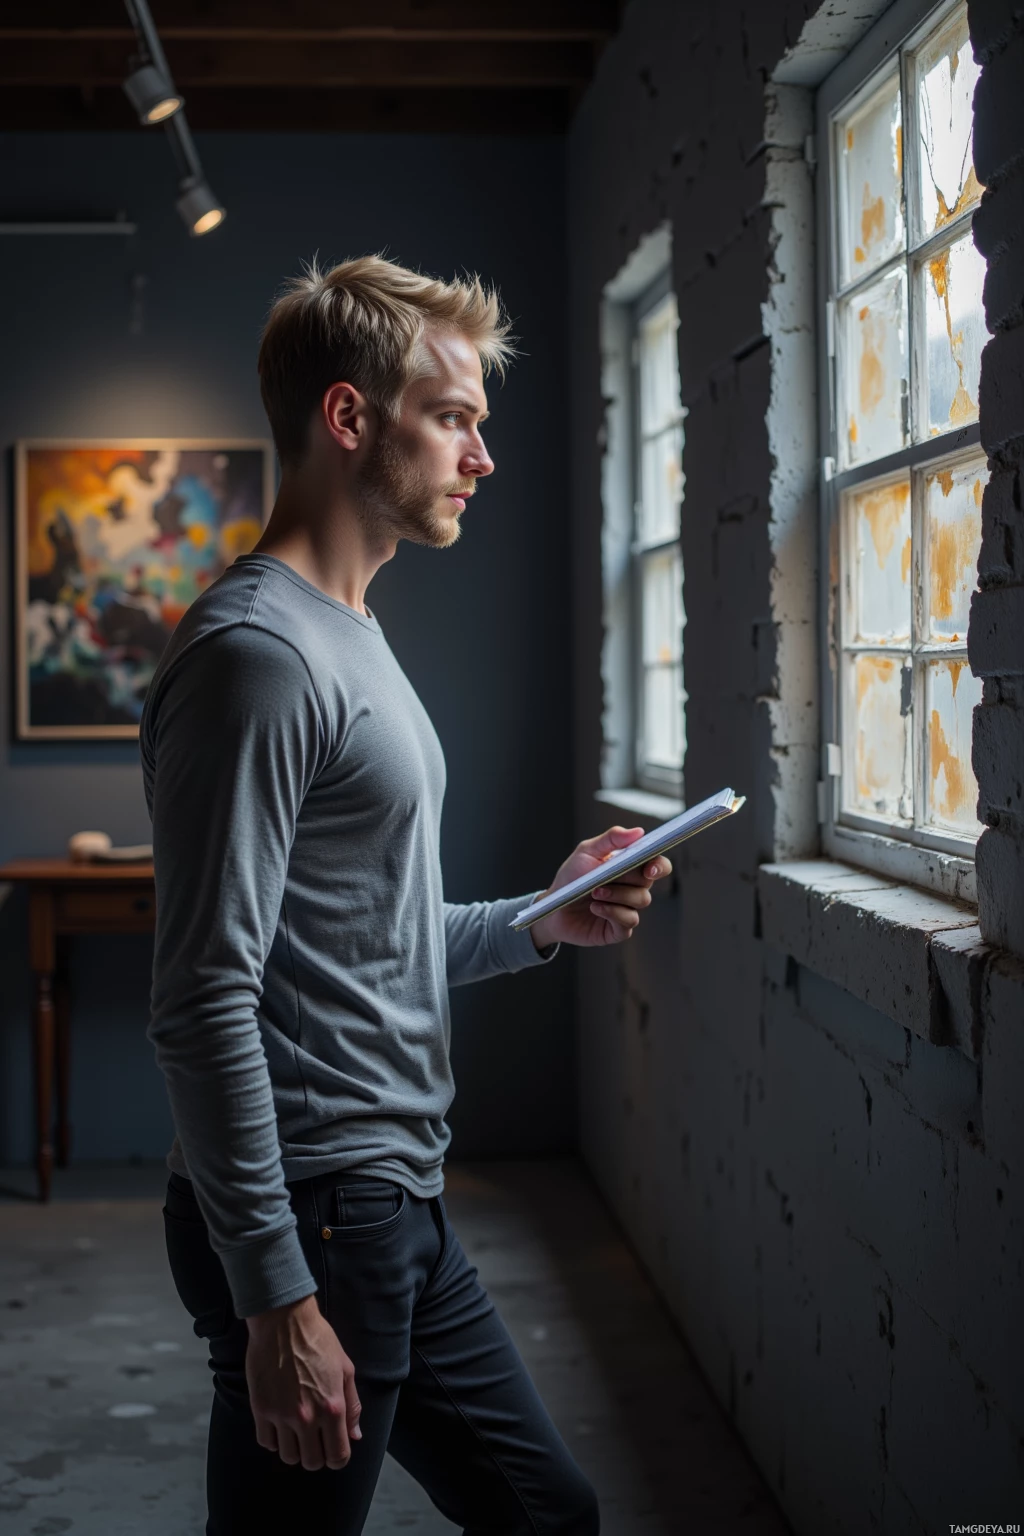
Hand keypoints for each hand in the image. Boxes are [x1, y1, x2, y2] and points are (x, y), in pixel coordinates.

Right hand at [246, 1293, 361, 1469]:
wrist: (284, 1320)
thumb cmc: (319, 1340)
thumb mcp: (345, 1369)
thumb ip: (352, 1406)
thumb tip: (355, 1436)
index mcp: (332, 1407)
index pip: (338, 1456)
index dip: (338, 1457)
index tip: (333, 1448)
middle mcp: (307, 1417)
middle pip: (312, 1462)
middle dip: (316, 1455)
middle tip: (314, 1439)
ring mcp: (282, 1415)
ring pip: (288, 1457)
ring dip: (294, 1448)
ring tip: (295, 1431)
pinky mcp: (260, 1409)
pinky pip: (266, 1442)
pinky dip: (274, 1439)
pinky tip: (279, 1424)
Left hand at [529, 826, 672, 950]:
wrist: (552, 909)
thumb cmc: (571, 879)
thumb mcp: (586, 852)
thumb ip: (611, 839)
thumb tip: (638, 831)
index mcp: (630, 868)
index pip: (657, 864)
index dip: (660, 865)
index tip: (650, 868)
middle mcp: (633, 888)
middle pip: (648, 882)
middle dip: (628, 878)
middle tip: (606, 877)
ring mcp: (628, 908)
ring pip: (641, 900)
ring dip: (618, 894)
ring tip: (595, 892)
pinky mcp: (619, 928)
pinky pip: (629, 920)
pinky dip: (613, 912)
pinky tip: (596, 908)